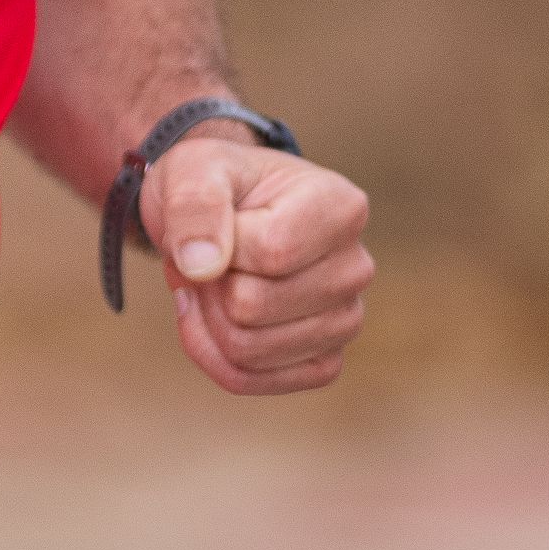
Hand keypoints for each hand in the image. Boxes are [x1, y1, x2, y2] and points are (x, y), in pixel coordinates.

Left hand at [139, 135, 371, 395]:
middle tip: (205, 253)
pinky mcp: (322, 362)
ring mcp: (344, 321)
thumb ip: (195, 204)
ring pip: (245, 350)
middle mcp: (355, 268)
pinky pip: (248, 379)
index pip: (271, 251)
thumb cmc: (214, 184)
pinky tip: (213, 313)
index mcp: (342, 207)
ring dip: (205, 316)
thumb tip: (202, 267)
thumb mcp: (193, 169)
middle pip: (251, 307)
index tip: (213, 220)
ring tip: (211, 278)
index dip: (219, 243)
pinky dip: (211, 351)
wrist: (221, 214)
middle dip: (207, 283)